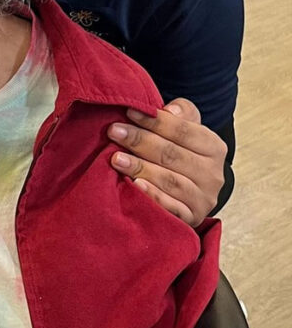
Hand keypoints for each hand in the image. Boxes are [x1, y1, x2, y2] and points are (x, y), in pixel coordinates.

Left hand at [107, 98, 226, 226]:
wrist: (189, 194)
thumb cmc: (180, 155)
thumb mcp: (186, 130)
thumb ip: (181, 114)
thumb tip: (170, 109)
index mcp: (214, 147)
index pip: (183, 131)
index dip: (155, 121)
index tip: (129, 112)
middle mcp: (213, 174)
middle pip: (172, 154)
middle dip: (140, 141)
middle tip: (114, 131)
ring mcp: (203, 199)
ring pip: (169, 180)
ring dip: (140, 167)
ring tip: (116, 158)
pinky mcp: (191, 218)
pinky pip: (170, 206)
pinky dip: (152, 195)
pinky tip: (134, 184)